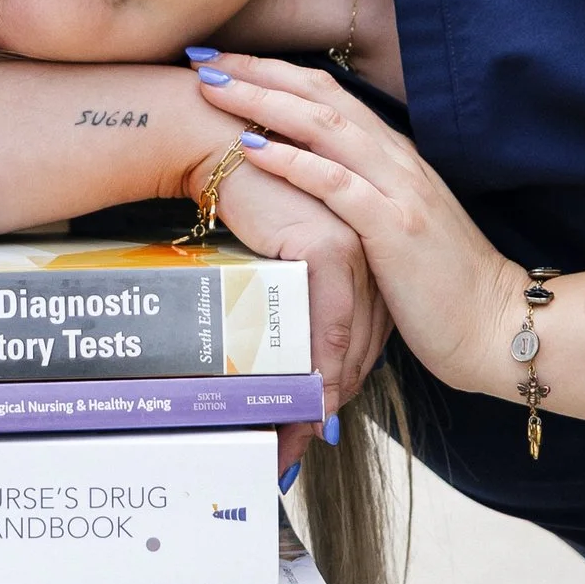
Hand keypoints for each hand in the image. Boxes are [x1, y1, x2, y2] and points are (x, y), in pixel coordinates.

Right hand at [177, 137, 389, 412]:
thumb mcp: (281, 232)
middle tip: (308, 442)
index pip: (369, 320)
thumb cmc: (240, 183)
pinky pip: (327, 323)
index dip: (347, 371)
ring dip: (326, 394)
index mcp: (369, 237)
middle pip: (365, 337)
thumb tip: (280, 326)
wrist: (212, 141)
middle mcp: (371, 242)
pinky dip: (317, 368)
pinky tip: (302, 403)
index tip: (325, 414)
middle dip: (337, 393)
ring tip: (299, 439)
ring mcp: (356, 245)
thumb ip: (298, 274)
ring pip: (351, 338)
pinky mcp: (329, 247)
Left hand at [192, 57, 520, 399]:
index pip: (332, 98)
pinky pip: (337, 184)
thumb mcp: (401, 230)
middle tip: (206, 57)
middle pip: (322, 98)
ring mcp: (399, 192)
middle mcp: (399, 162)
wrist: (497, 325)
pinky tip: (252, 148)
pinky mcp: (395, 230)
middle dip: (260, 73)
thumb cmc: (444, 288)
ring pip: (325, 128)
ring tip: (216, 88)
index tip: (228, 63)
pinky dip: (293, 161)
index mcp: (397, 159)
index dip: (278, 75)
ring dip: (266, 103)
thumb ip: (366, 202)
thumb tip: (314, 192)